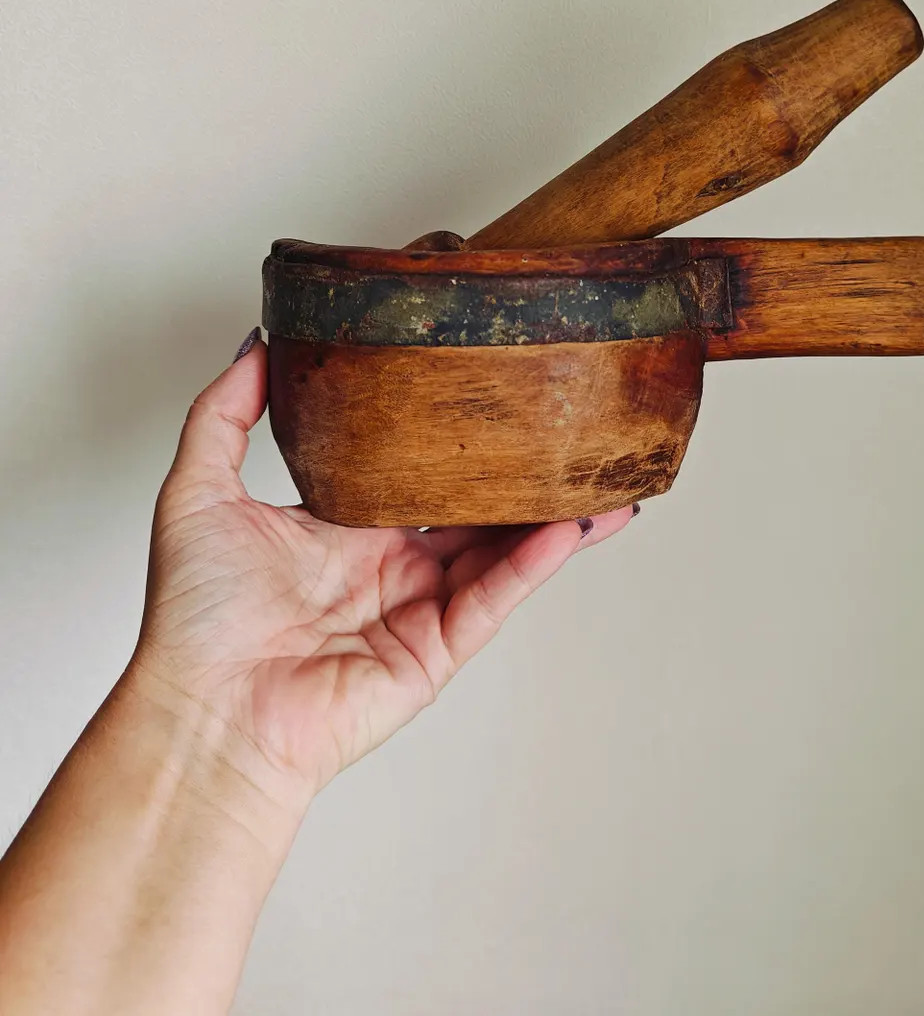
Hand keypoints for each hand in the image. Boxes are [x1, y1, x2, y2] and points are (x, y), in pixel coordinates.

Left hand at [131, 332, 634, 804]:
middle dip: (520, 472)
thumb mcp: (197, 490)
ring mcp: (416, 609)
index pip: (411, 472)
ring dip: (551, 515)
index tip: (484, 389)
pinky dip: (534, 562)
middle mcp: (386, 565)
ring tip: (601, 474)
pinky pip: (493, 596)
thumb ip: (224, 413)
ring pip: (498, 550)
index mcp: (341, 528)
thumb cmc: (194, 617)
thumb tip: (257, 341)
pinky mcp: (435, 650)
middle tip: (565, 423)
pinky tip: (572, 524)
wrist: (206, 710)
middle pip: (470, 508)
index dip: (450, 436)